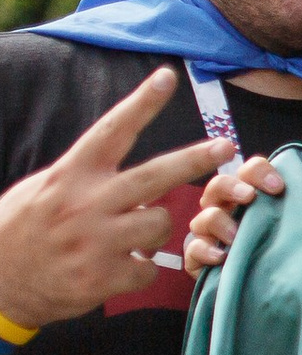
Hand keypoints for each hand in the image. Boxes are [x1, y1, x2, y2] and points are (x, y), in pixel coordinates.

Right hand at [0, 68, 234, 332]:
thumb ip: (84, 175)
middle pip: (155, 175)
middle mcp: (85, 203)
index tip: (167, 77)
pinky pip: (150, 267)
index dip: (142, 103)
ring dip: (157, 228)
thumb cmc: (21, 231)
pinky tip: (116, 269)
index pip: (111, 131)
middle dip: (195, 159)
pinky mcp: (103, 277)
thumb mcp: (42, 189)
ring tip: (128, 236)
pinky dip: (140, 268)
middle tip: (227, 146)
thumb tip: (122, 161)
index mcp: (70, 175)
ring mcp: (96, 241)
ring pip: (161, 223)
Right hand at [183, 155, 287, 278]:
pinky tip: (221, 257)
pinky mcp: (199, 256)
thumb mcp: (290, 227)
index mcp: (248, 194)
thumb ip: (295, 212)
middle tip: (249, 197)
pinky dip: (205, 251)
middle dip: (232, 187)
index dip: (258, 171)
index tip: (278, 186)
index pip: (249, 170)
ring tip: (236, 235)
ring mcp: (209, 232)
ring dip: (218, 222)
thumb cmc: (278, 248)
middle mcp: (225, 207)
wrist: (260, 283)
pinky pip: (194, 249)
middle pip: (218, 185)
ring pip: (203, 217)